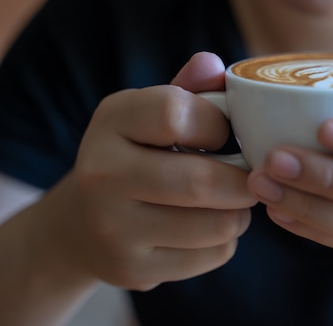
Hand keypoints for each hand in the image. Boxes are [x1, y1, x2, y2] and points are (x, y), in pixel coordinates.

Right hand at [49, 52, 255, 289]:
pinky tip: (207, 226)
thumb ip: (189, 90)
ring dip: (239, 211)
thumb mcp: (150, 114)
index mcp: (110, 122)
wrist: (80, 224)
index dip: (217, 124)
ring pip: (218, 225)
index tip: (224, 133)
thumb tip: (214, 64)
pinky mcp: (134, 270)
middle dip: (243, 180)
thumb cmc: (134, 155)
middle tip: (250, 175)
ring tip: (229, 199)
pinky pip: (213, 256)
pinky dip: (225, 240)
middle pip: (201, 182)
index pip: (176, 114)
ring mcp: (114, 229)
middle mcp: (101, 175)